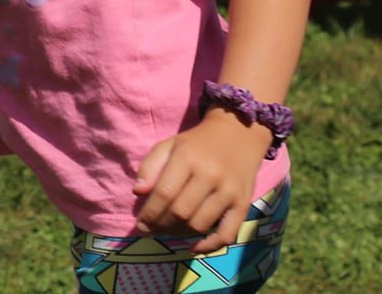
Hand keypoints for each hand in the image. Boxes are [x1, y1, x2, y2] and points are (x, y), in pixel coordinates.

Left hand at [131, 112, 271, 252]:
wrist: (238, 135)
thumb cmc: (197, 143)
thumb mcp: (169, 145)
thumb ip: (150, 166)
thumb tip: (137, 193)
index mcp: (187, 158)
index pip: (164, 192)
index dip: (149, 212)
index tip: (140, 223)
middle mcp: (210, 176)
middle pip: (181, 212)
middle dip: (161, 225)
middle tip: (151, 229)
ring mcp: (229, 192)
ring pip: (200, 224)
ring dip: (180, 234)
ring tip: (168, 231)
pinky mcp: (244, 204)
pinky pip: (228, 233)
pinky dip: (210, 245)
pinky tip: (194, 246)